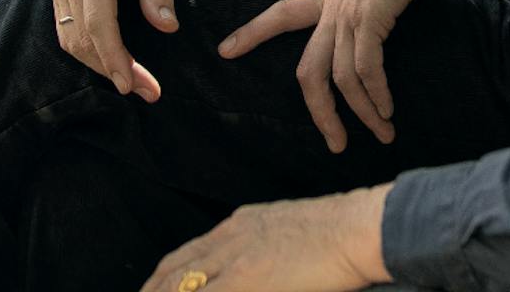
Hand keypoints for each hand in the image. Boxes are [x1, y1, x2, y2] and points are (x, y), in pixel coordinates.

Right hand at [54, 0, 206, 98]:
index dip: (113, 59)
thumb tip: (166, 28)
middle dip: (111, 69)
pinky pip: (66, 27)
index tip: (133, 85)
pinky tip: (112, 60)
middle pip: (81, 38)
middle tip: (146, 91)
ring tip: (133, 81)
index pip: (98, 24)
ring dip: (97, 64)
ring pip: (70, 37)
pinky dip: (86, 49)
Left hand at [142, 188, 389, 291]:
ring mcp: (235, 258)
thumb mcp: (290, 233)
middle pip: (174, 270)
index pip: (187, 255)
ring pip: (181, 284)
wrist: (357, 226)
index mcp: (240, 225)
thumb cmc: (338, 233)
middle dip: (152, 291)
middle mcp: (230, 237)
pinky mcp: (246, 278)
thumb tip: (258, 270)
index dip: (164, 278)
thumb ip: (263, 250)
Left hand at [219, 0, 432, 152]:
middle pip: (309, 72)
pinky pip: (366, 68)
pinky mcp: (370, 18)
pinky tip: (387, 108)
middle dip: (321, 114)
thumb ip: (359, 10)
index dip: (253, 32)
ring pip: (342, 78)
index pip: (281, 14)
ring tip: (382, 132)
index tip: (224, 51)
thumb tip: (366, 36)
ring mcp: (348, 14)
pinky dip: (376, 94)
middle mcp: (332, 9)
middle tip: (336, 144)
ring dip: (363, 112)